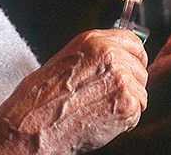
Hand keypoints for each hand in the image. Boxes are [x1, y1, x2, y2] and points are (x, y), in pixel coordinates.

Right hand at [0, 29, 147, 154]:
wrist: (30, 128)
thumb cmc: (38, 101)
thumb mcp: (65, 62)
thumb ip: (95, 56)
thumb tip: (116, 58)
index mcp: (94, 41)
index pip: (133, 41)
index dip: (134, 57)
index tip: (132, 65)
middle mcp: (110, 55)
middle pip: (140, 67)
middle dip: (130, 83)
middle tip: (107, 97)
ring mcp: (121, 79)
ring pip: (141, 91)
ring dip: (126, 103)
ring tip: (98, 110)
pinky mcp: (126, 104)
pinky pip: (137, 112)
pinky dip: (124, 121)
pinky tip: (100, 120)